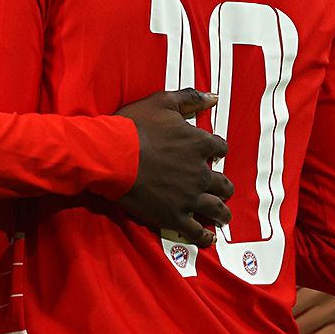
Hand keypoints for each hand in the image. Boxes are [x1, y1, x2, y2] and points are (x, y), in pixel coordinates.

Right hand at [114, 89, 232, 246]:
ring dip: (221, 212)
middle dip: (222, 186)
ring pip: (216, 209)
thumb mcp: (161, 102)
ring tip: (221, 215)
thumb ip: (189, 98)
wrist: (110, 154)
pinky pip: (196, 231)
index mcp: (199, 144)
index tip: (210, 154)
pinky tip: (208, 236)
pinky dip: (205, 235)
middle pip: (223, 183)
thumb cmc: (133, 127)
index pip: (220, 148)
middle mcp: (200, 172)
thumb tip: (212, 97)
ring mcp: (189, 197)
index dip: (216, 150)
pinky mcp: (174, 216)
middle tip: (219, 188)